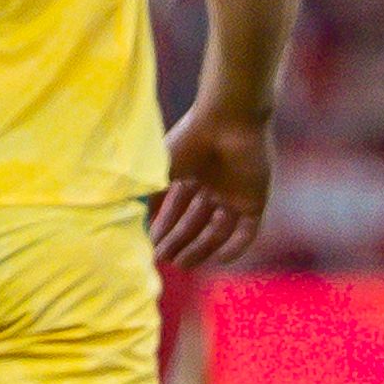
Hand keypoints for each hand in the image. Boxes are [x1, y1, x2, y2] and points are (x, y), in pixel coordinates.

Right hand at [154, 100, 274, 270]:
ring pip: (217, 230)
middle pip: (195, 222)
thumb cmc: (192, 138)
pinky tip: (218, 259)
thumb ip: (148, 193)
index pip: (175, 209)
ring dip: (200, 248)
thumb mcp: (162, 168)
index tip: (150, 247)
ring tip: (181, 263)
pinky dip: (234, 246)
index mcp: (192, 173)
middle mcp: (213, 185)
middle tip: (163, 259)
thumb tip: (128, 219)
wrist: (229, 119)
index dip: (164, 228)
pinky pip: (247, 231)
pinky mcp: (256, 199)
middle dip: (178, 241)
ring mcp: (235, 193)